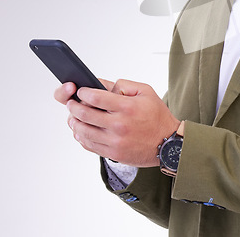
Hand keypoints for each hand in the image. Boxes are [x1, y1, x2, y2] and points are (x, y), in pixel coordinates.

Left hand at [55, 79, 179, 166]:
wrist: (167, 143)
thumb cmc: (157, 116)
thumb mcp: (146, 92)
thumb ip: (124, 85)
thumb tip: (104, 86)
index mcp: (127, 107)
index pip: (96, 98)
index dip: (84, 93)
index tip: (81, 91)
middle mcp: (119, 125)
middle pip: (85, 114)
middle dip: (74, 106)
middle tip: (72, 103)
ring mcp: (115, 141)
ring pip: (84, 131)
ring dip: (74, 122)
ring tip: (73, 117)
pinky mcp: (113, 153)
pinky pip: (90, 145)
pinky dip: (81, 137)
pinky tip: (80, 131)